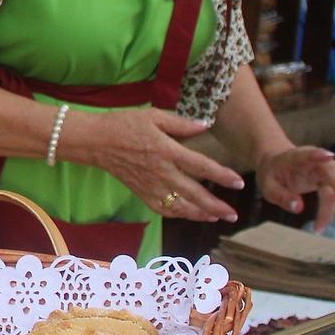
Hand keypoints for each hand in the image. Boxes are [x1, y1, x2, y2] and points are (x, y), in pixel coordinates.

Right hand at [74, 109, 245, 222]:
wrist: (95, 141)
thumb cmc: (124, 124)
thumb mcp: (154, 116)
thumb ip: (181, 123)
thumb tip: (205, 126)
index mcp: (166, 150)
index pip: (200, 166)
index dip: (221, 175)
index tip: (239, 183)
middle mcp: (160, 172)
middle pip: (193, 193)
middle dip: (215, 206)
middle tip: (233, 214)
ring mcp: (150, 185)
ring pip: (179, 206)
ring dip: (199, 214)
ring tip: (216, 218)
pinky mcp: (140, 193)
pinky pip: (162, 209)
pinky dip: (177, 215)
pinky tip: (189, 215)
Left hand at [256, 146, 334, 231]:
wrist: (274, 165)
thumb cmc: (271, 173)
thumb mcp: (267, 185)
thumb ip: (281, 195)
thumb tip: (298, 208)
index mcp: (295, 158)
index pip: (307, 154)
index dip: (318, 155)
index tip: (329, 156)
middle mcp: (314, 161)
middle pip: (332, 172)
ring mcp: (322, 171)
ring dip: (333, 207)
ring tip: (320, 227)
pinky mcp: (326, 181)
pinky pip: (332, 195)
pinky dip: (328, 210)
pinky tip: (320, 224)